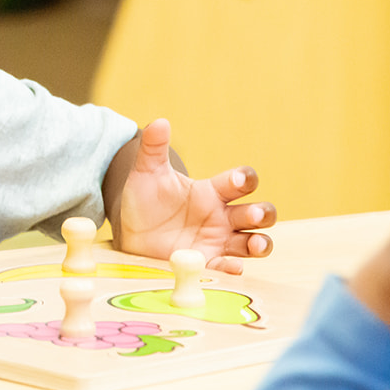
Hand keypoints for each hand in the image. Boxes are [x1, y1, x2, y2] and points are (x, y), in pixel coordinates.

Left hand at [112, 118, 275, 273]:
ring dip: (260, 243)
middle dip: (261, 213)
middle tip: (251, 215)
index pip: (241, 182)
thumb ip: (154, 149)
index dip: (244, 179)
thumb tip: (158, 122)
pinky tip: (231, 267)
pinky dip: (233, 267)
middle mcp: (223, 216)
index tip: (237, 180)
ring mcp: (219, 240)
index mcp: (213, 191)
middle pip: (258, 213)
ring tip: (255, 244)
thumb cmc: (143, 199)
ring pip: (253, 241)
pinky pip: (228, 266)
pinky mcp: (208, 261)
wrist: (128, 231)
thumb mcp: (146, 173)